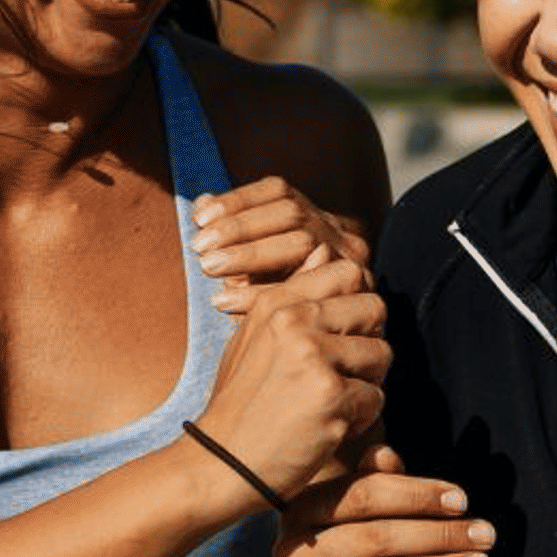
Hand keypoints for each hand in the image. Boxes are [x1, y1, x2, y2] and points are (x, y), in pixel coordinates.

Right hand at [191, 249, 389, 503]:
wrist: (222, 463)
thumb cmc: (242, 405)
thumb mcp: (255, 339)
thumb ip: (293, 296)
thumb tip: (325, 251)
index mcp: (276, 301)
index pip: (347, 271)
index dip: (356, 306)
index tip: (341, 338)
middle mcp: (294, 320)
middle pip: (375, 308)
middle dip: (368, 343)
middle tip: (342, 375)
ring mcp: (313, 355)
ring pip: (382, 354)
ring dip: (367, 384)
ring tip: (330, 402)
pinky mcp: (331, 395)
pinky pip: (377, 398)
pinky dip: (361, 419)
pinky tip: (328, 427)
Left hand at [195, 177, 373, 309]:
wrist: (321, 365)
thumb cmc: (274, 310)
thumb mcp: (251, 269)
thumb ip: (230, 235)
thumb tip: (202, 202)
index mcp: (315, 218)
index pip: (279, 191)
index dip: (239, 200)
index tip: (200, 218)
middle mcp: (339, 233)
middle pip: (292, 214)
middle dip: (241, 228)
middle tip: (201, 248)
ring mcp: (352, 260)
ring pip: (302, 242)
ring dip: (249, 253)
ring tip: (210, 268)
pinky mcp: (357, 292)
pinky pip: (305, 286)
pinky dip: (258, 292)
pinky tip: (224, 301)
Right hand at [279, 445, 487, 556]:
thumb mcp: (370, 520)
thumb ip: (378, 486)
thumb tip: (385, 453)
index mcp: (302, 512)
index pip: (363, 494)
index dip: (417, 494)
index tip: (462, 501)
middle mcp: (294, 553)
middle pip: (376, 537)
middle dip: (438, 535)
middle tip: (485, 535)